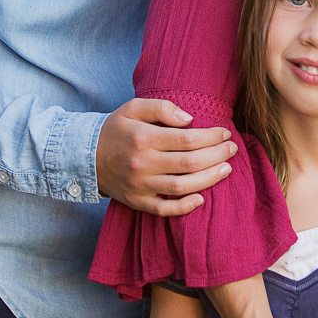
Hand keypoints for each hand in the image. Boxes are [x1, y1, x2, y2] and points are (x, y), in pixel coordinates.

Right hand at [96, 98, 236, 213]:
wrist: (85, 156)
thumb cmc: (115, 129)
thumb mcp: (133, 108)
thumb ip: (162, 108)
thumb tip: (189, 119)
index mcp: (144, 138)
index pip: (187, 139)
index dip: (211, 137)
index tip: (225, 133)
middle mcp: (143, 164)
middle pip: (190, 163)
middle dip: (217, 155)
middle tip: (232, 149)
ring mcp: (140, 185)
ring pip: (182, 186)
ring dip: (210, 179)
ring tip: (226, 169)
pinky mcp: (137, 201)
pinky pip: (164, 209)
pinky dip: (184, 207)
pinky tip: (202, 199)